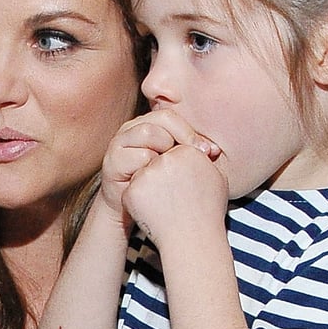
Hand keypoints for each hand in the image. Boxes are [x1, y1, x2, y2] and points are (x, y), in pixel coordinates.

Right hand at [98, 107, 218, 222]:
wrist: (133, 212)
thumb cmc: (159, 188)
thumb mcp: (178, 167)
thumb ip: (193, 154)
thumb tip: (215, 150)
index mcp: (148, 125)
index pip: (172, 116)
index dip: (190, 132)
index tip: (209, 151)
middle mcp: (132, 128)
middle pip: (160, 119)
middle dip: (182, 137)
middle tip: (197, 157)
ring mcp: (119, 143)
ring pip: (148, 134)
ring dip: (165, 152)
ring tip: (171, 171)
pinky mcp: (112, 162)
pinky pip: (138, 156)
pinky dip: (151, 168)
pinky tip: (157, 182)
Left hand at [122, 139, 227, 248]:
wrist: (193, 240)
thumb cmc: (208, 211)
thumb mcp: (217, 178)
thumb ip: (207, 158)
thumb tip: (205, 147)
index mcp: (187, 152)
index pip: (174, 151)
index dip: (178, 169)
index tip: (183, 185)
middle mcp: (165, 160)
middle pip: (157, 160)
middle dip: (162, 175)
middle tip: (173, 197)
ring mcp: (146, 175)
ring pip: (143, 174)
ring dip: (150, 187)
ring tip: (166, 205)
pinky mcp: (132, 191)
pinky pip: (133, 191)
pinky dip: (139, 201)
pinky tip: (154, 212)